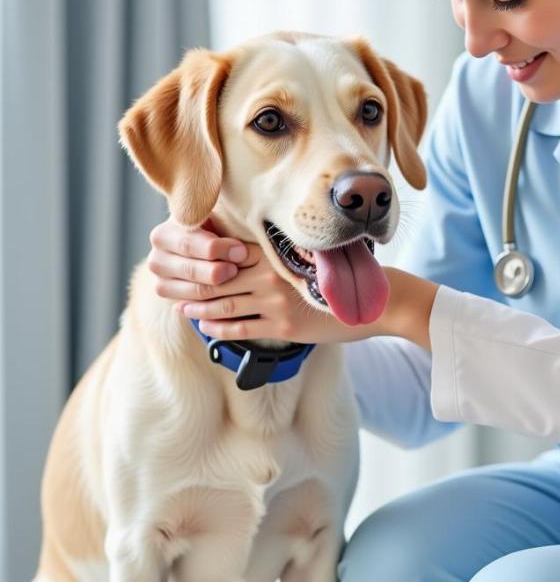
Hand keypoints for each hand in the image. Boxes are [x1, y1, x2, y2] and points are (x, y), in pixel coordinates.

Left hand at [147, 216, 384, 343]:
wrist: (371, 301)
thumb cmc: (336, 280)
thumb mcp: (304, 262)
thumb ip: (275, 258)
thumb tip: (245, 256)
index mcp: (276, 254)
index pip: (228, 254)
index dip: (201, 259)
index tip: (181, 261)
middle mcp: (273, 274)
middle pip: (219, 279)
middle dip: (190, 284)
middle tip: (167, 287)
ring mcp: (277, 300)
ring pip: (225, 303)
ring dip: (198, 307)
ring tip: (182, 308)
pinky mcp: (284, 325)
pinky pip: (242, 327)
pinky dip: (219, 327)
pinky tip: (206, 326)